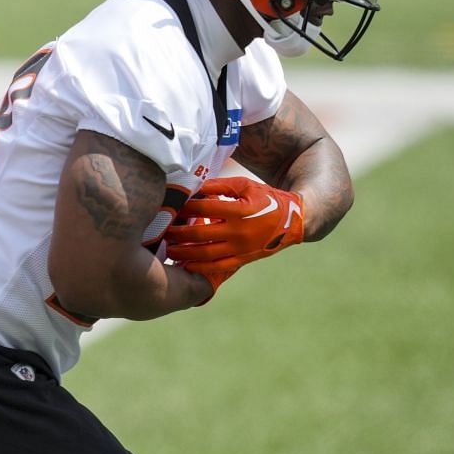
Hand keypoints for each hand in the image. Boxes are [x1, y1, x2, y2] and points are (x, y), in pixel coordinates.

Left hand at [164, 175, 304, 288]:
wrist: (293, 222)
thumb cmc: (267, 200)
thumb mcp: (247, 186)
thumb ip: (221, 185)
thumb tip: (195, 187)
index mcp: (240, 210)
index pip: (205, 208)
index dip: (185, 207)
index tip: (170, 206)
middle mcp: (239, 232)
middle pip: (200, 233)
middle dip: (177, 232)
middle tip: (160, 230)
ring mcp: (240, 248)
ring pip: (205, 253)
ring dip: (183, 252)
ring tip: (168, 248)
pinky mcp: (242, 260)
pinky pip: (217, 267)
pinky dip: (199, 268)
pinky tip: (184, 265)